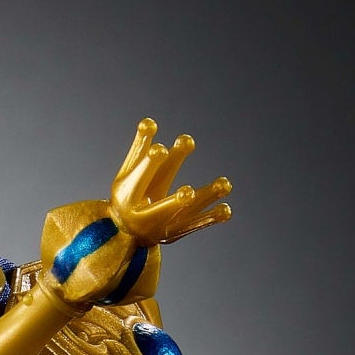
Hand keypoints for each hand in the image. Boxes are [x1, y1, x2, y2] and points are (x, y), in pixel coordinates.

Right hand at [110, 118, 231, 246]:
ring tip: (226, 184)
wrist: (127, 232)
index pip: (140, 180)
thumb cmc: (129, 195)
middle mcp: (145, 217)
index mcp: (129, 198)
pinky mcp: (176, 232)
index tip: (162, 148)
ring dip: (206, 199)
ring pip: (187, 214)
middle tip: (189, 192)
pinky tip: (227, 208)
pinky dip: (212, 216)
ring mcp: (163, 227)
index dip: (150, 164)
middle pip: (164, 207)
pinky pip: (196, 223)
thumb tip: (150, 121)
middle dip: (176, 200)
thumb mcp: (128, 172)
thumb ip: (139, 149)